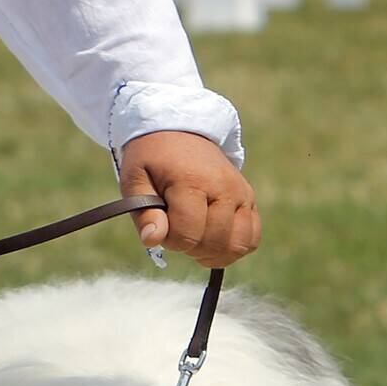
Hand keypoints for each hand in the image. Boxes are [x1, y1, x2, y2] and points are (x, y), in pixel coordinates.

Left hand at [119, 130, 260, 268]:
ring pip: (237, 245)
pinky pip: (251, 239)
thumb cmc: (153, 161)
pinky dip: (231, 248)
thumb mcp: (135, 180)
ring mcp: (242, 194)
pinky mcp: (250, 201)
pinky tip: (212, 240)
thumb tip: (153, 239)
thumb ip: (144, 212)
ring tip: (194, 239)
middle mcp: (225, 188)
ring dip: (212, 253)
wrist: (180, 132)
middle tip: (176, 229)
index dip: (169, 241)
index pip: (187, 234)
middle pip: (213, 243)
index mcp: (193, 181)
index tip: (160, 224)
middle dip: (189, 247)